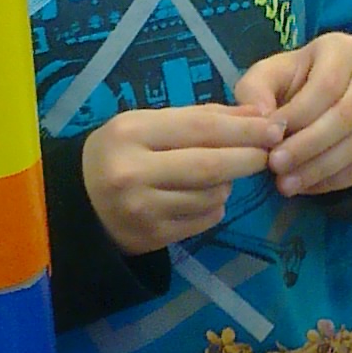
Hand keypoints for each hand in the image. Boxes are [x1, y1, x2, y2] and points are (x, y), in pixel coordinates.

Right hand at [82, 104, 281, 253]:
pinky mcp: (152, 237)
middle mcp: (133, 172)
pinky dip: (215, 206)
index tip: (274, 126)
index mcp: (130, 133)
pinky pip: (204, 219)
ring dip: (228, 183)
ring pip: (211, 195)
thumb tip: (257, 115)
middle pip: (211, 164)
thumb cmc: (118, 153)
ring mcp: (142, 209)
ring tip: (221, 174)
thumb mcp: (147, 124)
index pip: (201, 128)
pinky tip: (204, 197)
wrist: (77, 203)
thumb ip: (200, 118)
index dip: (244, 127)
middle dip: (249, 156)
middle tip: (269, 152)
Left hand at [236, 35, 351, 196]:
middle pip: (347, 116)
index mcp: (343, 48)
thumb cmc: (289, 84)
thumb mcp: (264, 78)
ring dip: (321, 169)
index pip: (327, 86)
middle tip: (276, 167)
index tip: (269, 140)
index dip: (297, 117)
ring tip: (287, 184)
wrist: (319, 98)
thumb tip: (265, 121)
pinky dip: (338, 181)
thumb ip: (255, 93)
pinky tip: (309, 186)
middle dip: (308, 146)